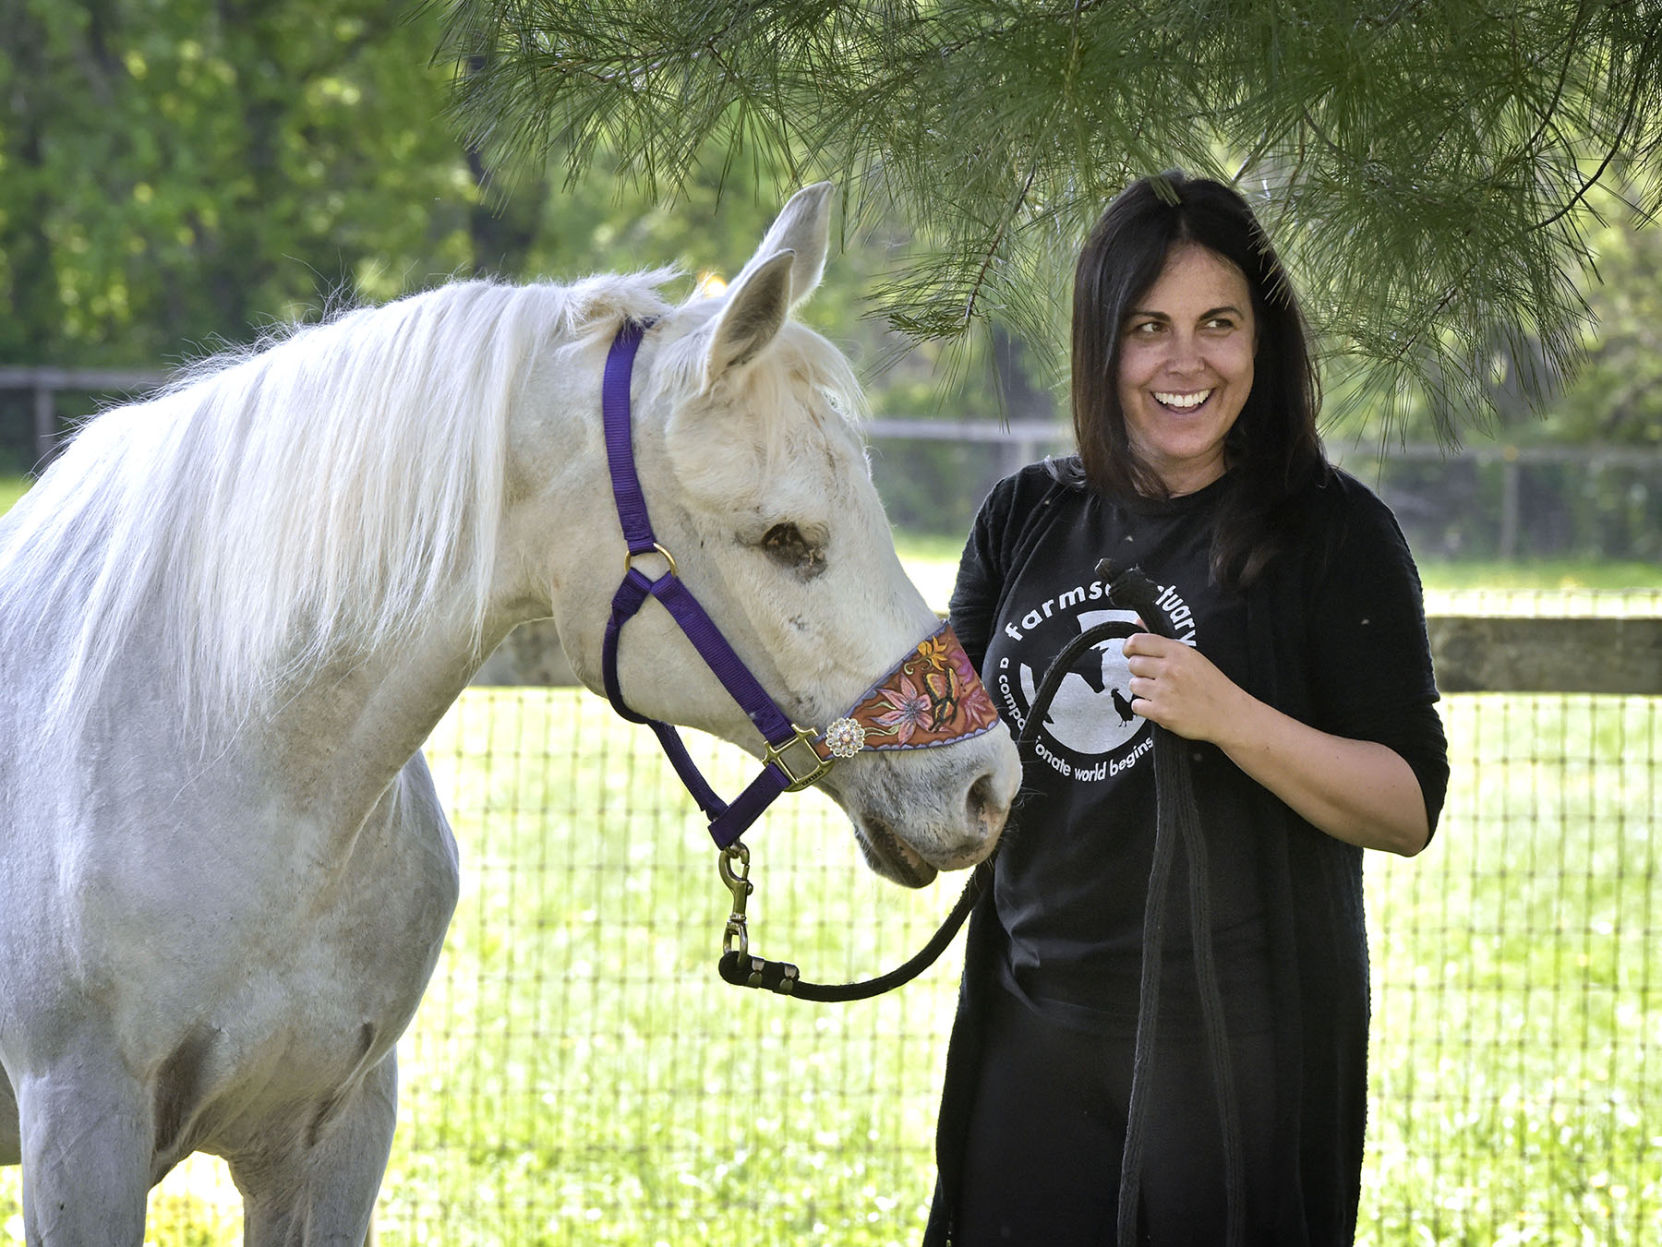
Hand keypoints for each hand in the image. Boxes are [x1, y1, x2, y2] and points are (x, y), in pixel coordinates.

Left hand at [1120, 632, 1248, 744]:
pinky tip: (1160, 706)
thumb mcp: (1193, 656)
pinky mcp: (1161, 713)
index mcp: (1178, 652)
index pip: (1137, 642)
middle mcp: (1169, 670)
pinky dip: (1145, 707)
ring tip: (1161, 693)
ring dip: (1143, 690)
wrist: (1229, 715)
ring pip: (1133, 685)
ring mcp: (1164, 692)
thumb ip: (1163, 642)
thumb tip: (1137, 622)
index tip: (1132, 653)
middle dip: (1140, 671)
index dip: (1130, 648)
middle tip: (1155, 678)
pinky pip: (1136, 705)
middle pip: (1133, 664)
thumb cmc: (1212, 685)